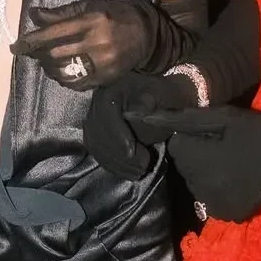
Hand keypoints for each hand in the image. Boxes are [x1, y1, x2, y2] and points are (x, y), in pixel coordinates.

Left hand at [11, 0, 161, 89]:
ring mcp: (101, 63)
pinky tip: (60, 72)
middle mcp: (95, 43)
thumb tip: (34, 15)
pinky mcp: (105, 78)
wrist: (147, 35)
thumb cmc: (116, 15)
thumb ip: (62, 13)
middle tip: (31, 53)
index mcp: (90, 21)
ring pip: (63, 71)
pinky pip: (76, 83)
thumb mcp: (91, 6)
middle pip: (55, 54)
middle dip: (38, 55)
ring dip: (48, 68)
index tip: (16, 46)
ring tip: (45, 61)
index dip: (31, 41)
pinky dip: (63, 79)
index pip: (53, 33)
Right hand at [83, 70, 206, 181]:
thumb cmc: (166, 98)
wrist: (163, 101)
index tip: (132, 150)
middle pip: (97, 130)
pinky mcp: (96, 134)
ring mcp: (94, 118)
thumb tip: (138, 112)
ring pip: (95, 144)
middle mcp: (98, 101)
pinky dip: (113, 165)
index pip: (106, 109)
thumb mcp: (165, 95)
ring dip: (116, 162)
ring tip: (140, 171)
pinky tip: (131, 173)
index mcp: (114, 87)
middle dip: (118, 152)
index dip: (116, 132)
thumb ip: (153, 103)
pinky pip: (97, 152)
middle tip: (142, 166)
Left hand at [140, 105, 260, 222]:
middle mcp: (201, 187)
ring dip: (207, 175)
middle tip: (222, 146)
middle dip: (196, 157)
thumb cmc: (257, 130)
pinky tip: (236, 179)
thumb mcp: (220, 116)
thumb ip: (183, 119)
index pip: (175, 148)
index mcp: (197, 161)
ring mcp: (215, 205)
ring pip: (196, 186)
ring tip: (231, 162)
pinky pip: (211, 201)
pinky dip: (219, 191)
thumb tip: (148, 117)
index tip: (209, 134)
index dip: (190, 138)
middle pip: (184, 169)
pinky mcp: (230, 214)